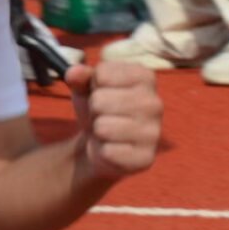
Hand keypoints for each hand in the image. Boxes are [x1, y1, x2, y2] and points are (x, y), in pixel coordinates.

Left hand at [67, 58, 160, 179]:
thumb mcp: (86, 87)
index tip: (102, 92)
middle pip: (99, 100)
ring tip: (107, 131)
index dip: (93, 85)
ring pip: (103, 127)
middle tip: (103, 115)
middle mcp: (155, 103)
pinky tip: (113, 148)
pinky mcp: (145, 157)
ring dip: (97, 131)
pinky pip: (108, 152)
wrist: (102, 142)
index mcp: (145, 77)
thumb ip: (80, 76)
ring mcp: (153, 131)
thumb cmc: (98, 108)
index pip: (102, 73)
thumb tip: (74, 72)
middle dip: (94, 109)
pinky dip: (102, 152)